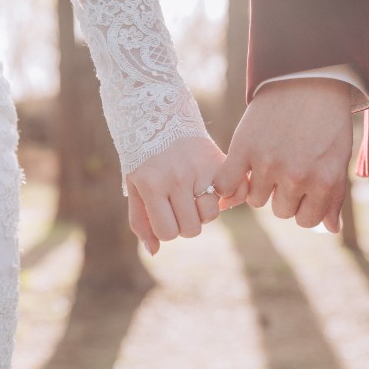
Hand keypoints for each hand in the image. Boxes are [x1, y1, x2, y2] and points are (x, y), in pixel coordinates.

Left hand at [126, 136, 224, 254]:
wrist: (159, 116)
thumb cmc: (143, 157)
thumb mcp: (133, 185)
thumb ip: (140, 220)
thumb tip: (154, 252)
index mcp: (152, 186)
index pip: (168, 233)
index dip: (167, 229)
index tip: (164, 214)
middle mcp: (177, 178)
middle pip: (192, 229)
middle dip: (184, 223)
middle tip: (178, 205)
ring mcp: (200, 169)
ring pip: (211, 215)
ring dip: (203, 211)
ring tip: (194, 194)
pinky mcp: (217, 160)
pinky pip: (234, 193)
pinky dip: (228, 197)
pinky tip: (215, 190)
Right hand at [214, 78, 352, 231]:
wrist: (307, 79)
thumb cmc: (327, 120)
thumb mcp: (338, 158)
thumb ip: (334, 196)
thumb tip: (329, 229)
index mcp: (323, 181)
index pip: (306, 220)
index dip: (304, 206)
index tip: (303, 190)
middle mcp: (295, 176)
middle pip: (281, 211)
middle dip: (283, 195)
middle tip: (286, 169)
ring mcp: (267, 164)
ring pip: (256, 200)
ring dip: (260, 186)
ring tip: (268, 162)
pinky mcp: (243, 149)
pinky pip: (226, 184)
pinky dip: (228, 185)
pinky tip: (238, 175)